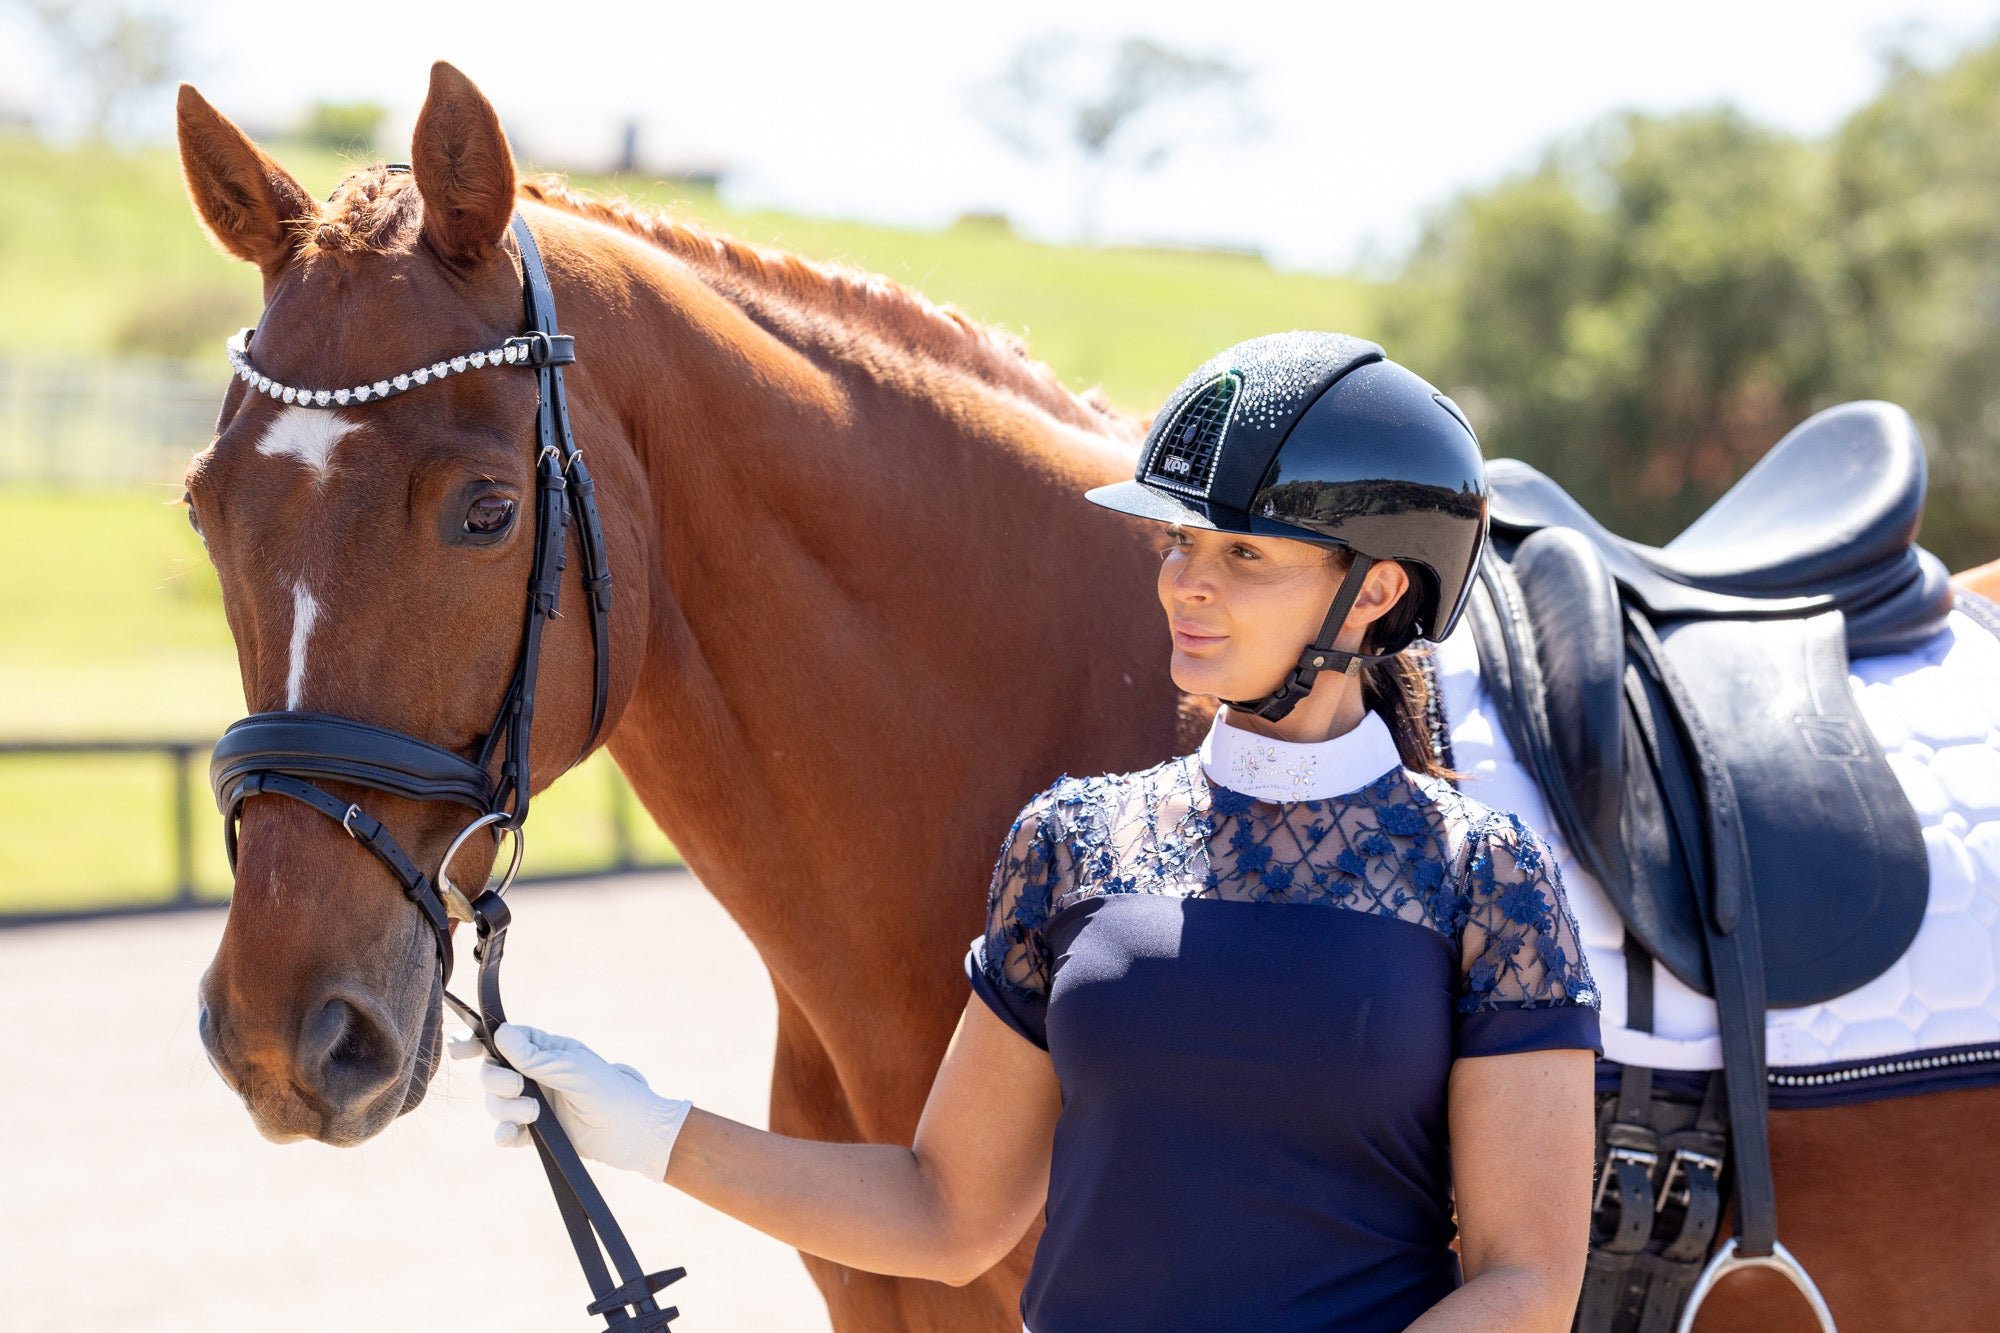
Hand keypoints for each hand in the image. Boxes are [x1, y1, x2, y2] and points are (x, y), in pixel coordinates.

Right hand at [449, 1022, 691, 1180]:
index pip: (501, 1041)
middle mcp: (533, 1075)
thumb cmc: (607, 1090)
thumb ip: (534, 1055)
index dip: (475, 1043)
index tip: (459, 1048)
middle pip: (491, 1073)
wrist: (629, 1131)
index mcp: (543, 1050)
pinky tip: (513, 1135)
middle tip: (518, 1086)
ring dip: (507, 1109)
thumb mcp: (571, 1067)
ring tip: (534, 1114)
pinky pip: (505, 1133)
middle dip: (497, 1080)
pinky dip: (505, 1134)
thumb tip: (500, 1033)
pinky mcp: (535, 1134)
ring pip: (496, 1104)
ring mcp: (532, 1104)